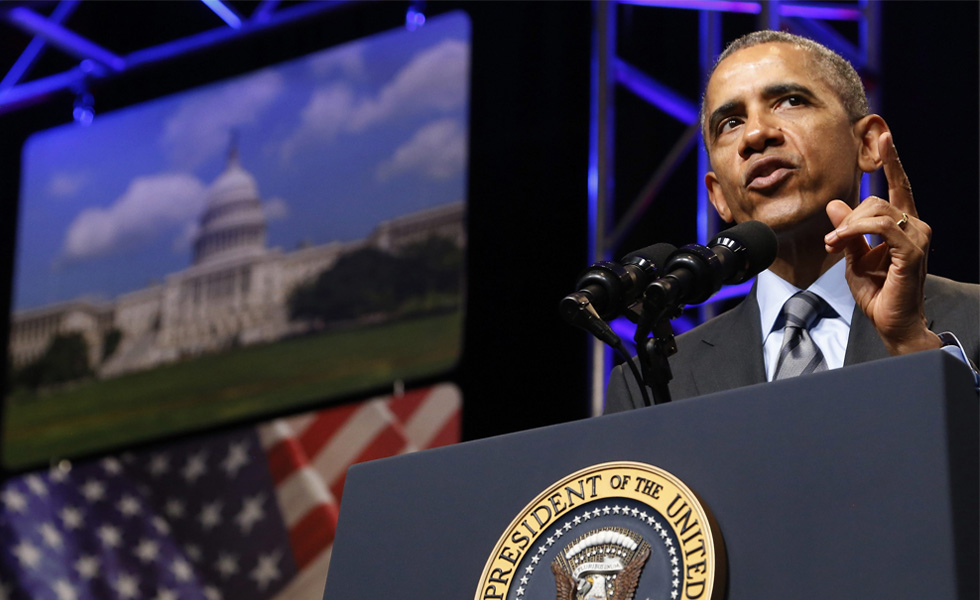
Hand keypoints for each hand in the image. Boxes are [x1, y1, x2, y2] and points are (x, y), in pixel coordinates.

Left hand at [823, 131, 940, 354]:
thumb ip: (847, 231)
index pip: (899, 186)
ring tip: (833, 246)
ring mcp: (918, 237)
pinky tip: (839, 244)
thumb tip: (834, 204)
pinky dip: (853, 232)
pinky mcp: (912, 250)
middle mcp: (917, 226)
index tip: (885, 136)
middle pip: (875, 199)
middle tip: (832, 242)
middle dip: (847, 218)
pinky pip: (878, 226)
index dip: (893, 161)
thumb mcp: (853, 257)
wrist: (891, 322)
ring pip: (876, 210)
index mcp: (905, 225)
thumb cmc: (877, 293)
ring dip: (847, 227)